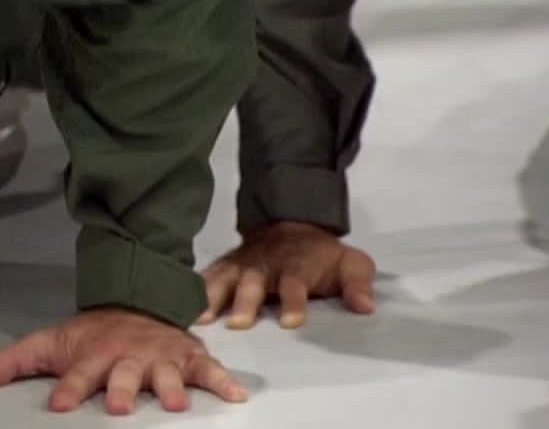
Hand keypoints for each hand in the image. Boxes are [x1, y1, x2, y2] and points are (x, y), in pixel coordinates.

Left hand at [0, 307, 247, 414]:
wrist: (136, 300)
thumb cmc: (92, 333)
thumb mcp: (50, 343)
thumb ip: (15, 361)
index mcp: (94, 355)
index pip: (78, 374)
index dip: (69, 389)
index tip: (60, 405)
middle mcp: (127, 356)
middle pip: (124, 374)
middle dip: (121, 389)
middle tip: (119, 406)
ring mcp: (160, 356)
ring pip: (165, 372)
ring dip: (170, 387)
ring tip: (175, 404)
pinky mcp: (188, 356)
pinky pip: (209, 369)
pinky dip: (222, 380)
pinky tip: (235, 395)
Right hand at [198, 221, 376, 328]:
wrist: (291, 224)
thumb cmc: (321, 254)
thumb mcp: (351, 263)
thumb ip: (358, 284)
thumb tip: (366, 307)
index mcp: (296, 266)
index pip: (295, 284)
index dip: (293, 302)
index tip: (290, 323)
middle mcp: (265, 265)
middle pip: (254, 283)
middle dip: (246, 302)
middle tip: (239, 324)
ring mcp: (242, 264)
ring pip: (225, 279)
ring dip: (213, 297)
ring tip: (201, 319)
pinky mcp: (226, 265)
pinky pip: (207, 275)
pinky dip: (194, 288)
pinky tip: (182, 305)